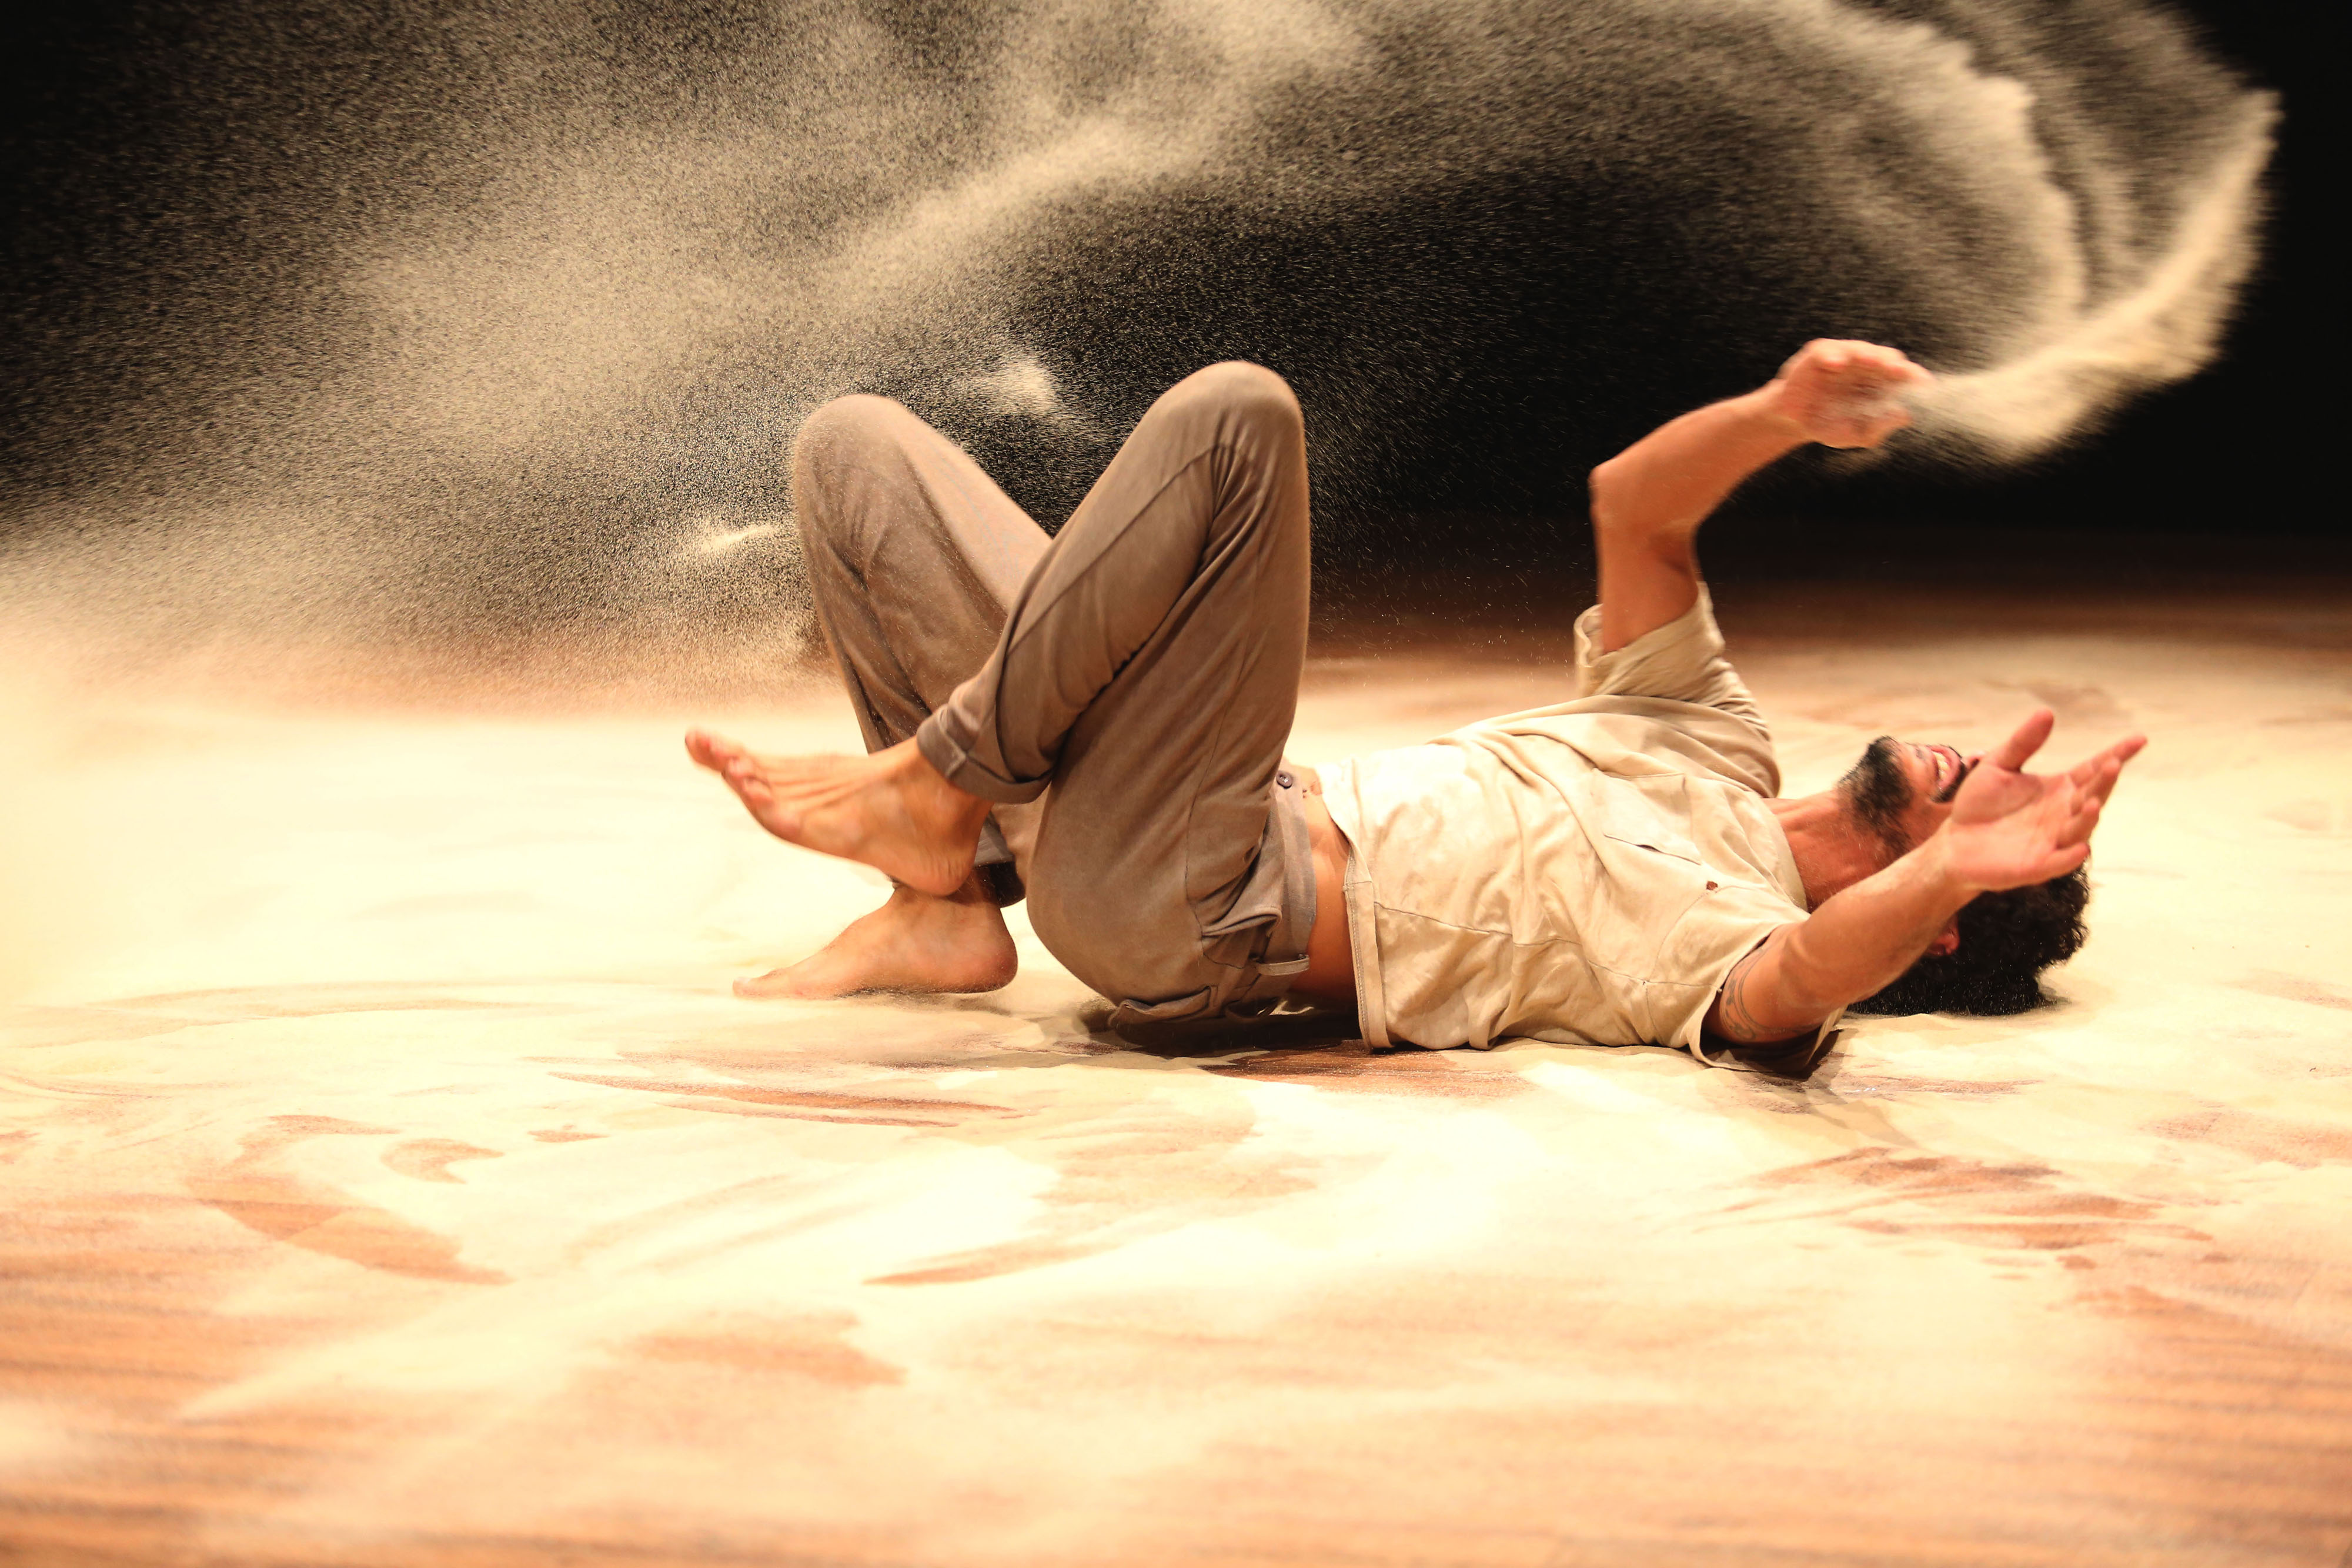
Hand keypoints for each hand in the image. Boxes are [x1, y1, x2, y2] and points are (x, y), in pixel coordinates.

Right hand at [1764, 339, 1931, 449]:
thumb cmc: (1830, 425)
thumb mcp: (1856, 434)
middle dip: (1895, 364)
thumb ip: (1879, 427)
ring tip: (1871, 362)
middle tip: (1901, 372)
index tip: (1924, 386)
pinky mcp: (1819, 355)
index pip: (1904, 376)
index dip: (1915, 378)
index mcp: (1881, 384)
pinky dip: (1832, 355)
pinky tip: (1835, 365)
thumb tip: (1904, 416)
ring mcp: (1843, 358)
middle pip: (1887, 358)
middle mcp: (1866, 367)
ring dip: (1868, 355)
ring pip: (1861, 349)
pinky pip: (1826, 350)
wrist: (1795, 422)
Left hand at [1939, 710, 2145, 891]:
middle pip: (2092, 796)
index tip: (2139, 739)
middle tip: (2113, 764)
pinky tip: (2080, 847)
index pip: (2094, 769)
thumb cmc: (1980, 804)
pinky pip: (2059, 861)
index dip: (2117, 755)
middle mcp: (2064, 814)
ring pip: (2080, 828)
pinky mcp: (2037, 866)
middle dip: (2104, 783)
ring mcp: (2054, 841)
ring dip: (2089, 817)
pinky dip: (2070, 856)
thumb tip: (2047, 712)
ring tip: (2092, 802)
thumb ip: (2023, 743)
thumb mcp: (1998, 766)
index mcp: (2060, 789)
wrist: (1955, 842)